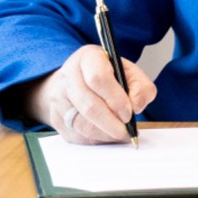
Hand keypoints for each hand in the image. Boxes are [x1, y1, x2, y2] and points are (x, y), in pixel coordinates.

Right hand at [26, 44, 154, 144]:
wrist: (76, 81)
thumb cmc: (107, 76)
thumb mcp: (129, 72)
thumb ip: (141, 86)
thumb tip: (136, 106)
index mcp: (88, 58)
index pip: (98, 78)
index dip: (116, 99)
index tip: (129, 113)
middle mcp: (68, 76)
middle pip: (89, 106)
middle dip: (112, 123)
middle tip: (127, 131)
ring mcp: (58, 98)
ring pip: (82, 124)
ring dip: (106, 134)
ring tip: (121, 134)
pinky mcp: (55, 118)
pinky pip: (77, 136)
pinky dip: (96, 139)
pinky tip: (108, 135)